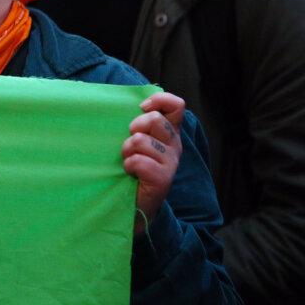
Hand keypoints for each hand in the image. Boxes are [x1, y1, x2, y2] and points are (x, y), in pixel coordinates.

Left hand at [123, 92, 183, 233]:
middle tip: (130, 143)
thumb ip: (139, 123)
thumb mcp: (137, 140)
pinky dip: (129, 165)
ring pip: (141, 140)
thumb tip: (131, 103)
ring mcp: (171, 162)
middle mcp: (175, 145)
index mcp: (170, 132)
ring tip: (128, 160)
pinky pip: (139, 161)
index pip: (177, 106)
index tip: (142, 107)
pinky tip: (131, 173)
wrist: (135, 204)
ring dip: (127, 150)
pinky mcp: (163, 179)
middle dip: (135, 128)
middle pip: (155, 120)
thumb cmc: (132, 167)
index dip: (159, 101)